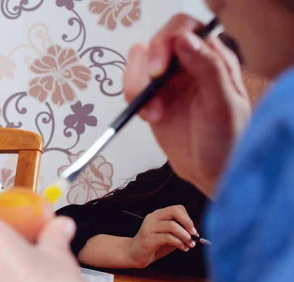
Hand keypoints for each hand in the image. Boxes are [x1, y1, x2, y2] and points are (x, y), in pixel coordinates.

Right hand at [124, 14, 250, 195]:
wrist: (213, 174)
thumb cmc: (228, 141)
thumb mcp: (223, 105)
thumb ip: (207, 68)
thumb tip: (184, 38)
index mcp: (212, 58)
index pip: (183, 29)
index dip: (166, 41)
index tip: (159, 69)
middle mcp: (189, 66)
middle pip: (155, 45)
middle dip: (146, 68)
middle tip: (149, 94)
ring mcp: (169, 83)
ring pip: (139, 66)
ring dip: (138, 89)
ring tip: (153, 115)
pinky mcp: (154, 101)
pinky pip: (133, 89)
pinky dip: (134, 102)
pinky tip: (151, 119)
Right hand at [126, 205, 196, 268]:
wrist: (134, 254)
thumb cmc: (153, 245)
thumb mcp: (168, 235)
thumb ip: (179, 232)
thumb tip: (195, 234)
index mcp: (158, 215)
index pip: (177, 208)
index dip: (188, 218)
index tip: (193, 230)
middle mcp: (153, 218)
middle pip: (174, 212)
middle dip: (188, 223)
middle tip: (194, 235)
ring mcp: (149, 227)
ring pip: (172, 225)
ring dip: (185, 236)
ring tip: (190, 244)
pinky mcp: (148, 238)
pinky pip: (167, 238)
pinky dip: (179, 243)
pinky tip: (182, 248)